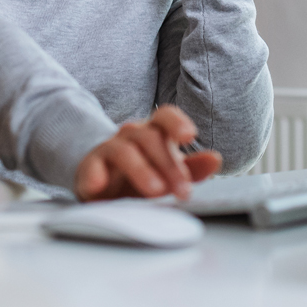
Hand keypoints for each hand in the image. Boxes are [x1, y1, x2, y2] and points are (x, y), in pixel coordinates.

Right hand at [73, 104, 222, 201]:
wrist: (102, 180)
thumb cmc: (142, 173)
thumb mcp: (168, 172)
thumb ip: (192, 168)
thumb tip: (215, 159)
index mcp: (154, 132)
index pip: (165, 116)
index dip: (177, 122)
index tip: (189, 136)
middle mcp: (131, 135)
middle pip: (150, 138)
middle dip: (169, 165)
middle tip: (183, 190)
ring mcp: (109, 149)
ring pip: (124, 151)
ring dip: (141, 170)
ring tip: (156, 190)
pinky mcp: (90, 168)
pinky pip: (92, 168)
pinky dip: (94, 176)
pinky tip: (98, 186)